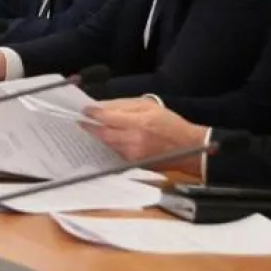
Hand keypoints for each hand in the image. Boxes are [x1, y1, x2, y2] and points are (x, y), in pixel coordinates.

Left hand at [82, 99, 209, 175]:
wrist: (190, 147)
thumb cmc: (171, 124)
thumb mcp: (149, 106)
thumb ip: (124, 106)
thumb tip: (102, 107)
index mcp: (137, 124)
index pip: (106, 118)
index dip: (92, 114)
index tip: (83, 110)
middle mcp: (133, 141)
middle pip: (103, 134)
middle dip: (90, 127)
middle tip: (80, 121)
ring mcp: (133, 155)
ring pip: (107, 144)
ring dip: (99, 136)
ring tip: (91, 127)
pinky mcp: (135, 163)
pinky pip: (116, 152)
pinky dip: (110, 144)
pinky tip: (107, 138)